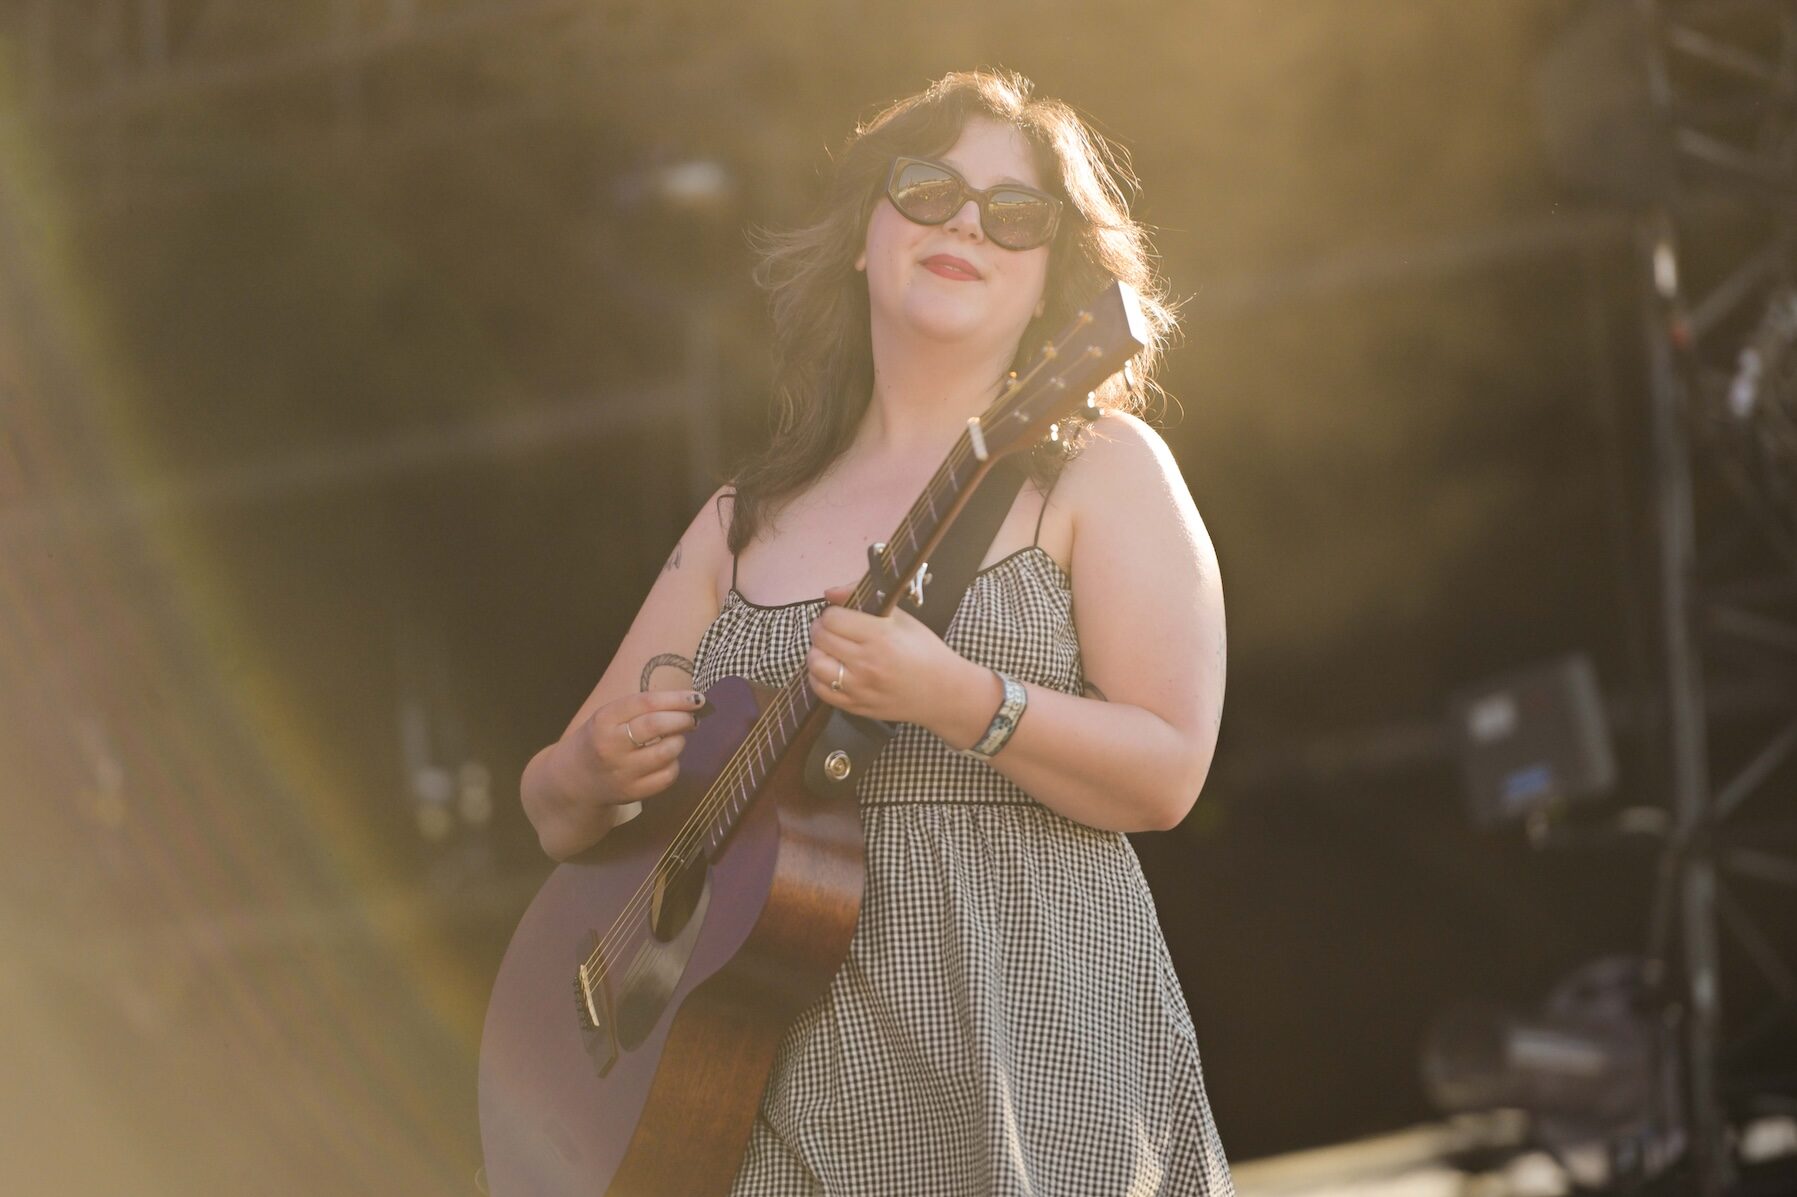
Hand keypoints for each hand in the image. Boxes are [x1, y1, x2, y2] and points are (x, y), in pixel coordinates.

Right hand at [574, 688, 705, 805]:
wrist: (575, 779)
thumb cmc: (600, 739)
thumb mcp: (609, 717)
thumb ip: (642, 709)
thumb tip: (689, 702)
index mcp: (604, 720)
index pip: (646, 703)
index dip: (676, 698)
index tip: (697, 698)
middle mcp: (611, 746)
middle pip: (656, 726)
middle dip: (682, 718)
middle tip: (692, 718)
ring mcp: (622, 772)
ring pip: (666, 752)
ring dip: (679, 741)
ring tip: (677, 737)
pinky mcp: (632, 793)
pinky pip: (667, 777)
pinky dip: (674, 764)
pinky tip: (668, 759)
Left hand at [806, 583, 988, 731]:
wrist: (943, 691)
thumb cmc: (924, 651)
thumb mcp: (901, 618)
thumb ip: (863, 600)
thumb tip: (829, 593)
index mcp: (880, 636)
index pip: (832, 618)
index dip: (832, 613)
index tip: (838, 615)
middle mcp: (867, 663)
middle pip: (821, 638)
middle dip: (821, 629)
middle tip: (831, 629)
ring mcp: (859, 687)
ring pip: (815, 664)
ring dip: (818, 652)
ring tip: (830, 649)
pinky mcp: (856, 706)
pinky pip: (821, 690)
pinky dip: (818, 677)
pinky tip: (831, 669)